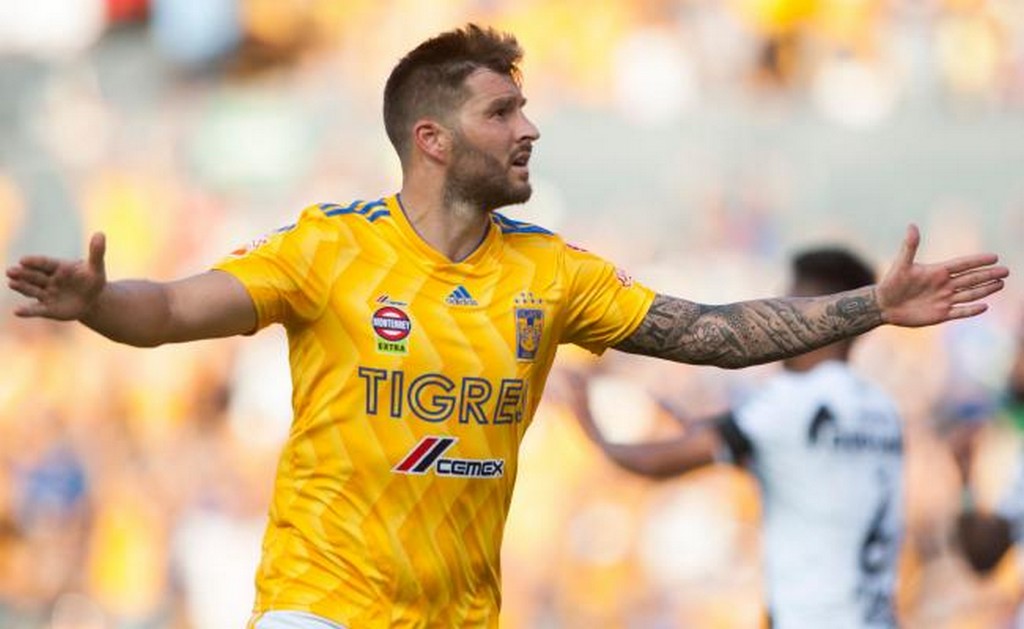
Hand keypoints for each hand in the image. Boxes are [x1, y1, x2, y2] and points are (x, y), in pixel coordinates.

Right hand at [6, 232, 106, 320]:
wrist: (92, 301)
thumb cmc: (92, 281)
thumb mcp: (96, 268)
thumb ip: (96, 252)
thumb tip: (100, 233)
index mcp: (58, 267)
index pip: (45, 263)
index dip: (34, 262)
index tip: (23, 260)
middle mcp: (48, 279)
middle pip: (34, 276)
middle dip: (22, 273)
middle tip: (10, 271)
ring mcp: (46, 294)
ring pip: (31, 290)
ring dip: (21, 287)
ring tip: (11, 283)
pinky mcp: (47, 309)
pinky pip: (36, 309)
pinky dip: (27, 311)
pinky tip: (17, 311)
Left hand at [877, 224, 1007, 326]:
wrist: (884, 305)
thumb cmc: (891, 283)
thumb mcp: (902, 264)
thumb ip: (910, 246)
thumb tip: (912, 225)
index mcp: (938, 271)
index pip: (962, 264)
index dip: (977, 261)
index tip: (994, 257)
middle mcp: (944, 285)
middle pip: (971, 279)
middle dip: (988, 275)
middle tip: (1006, 271)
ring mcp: (944, 299)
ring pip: (970, 294)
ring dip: (985, 289)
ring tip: (1000, 283)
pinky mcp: (941, 314)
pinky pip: (959, 312)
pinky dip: (972, 310)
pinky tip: (985, 306)